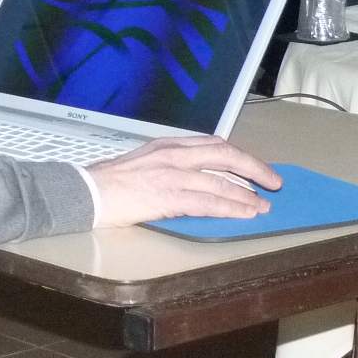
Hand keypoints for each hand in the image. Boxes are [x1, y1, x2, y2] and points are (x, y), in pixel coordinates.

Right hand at [86, 136, 281, 227]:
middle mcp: (173, 155)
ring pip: (221, 182)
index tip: (254, 166)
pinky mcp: (167, 197)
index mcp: (167, 145)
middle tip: (273, 182)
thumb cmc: (107, 181)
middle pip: (225, 156)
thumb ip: (168, 165)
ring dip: (247, 195)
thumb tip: (193, 178)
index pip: (213, 144)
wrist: (84, 192)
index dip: (239, 155)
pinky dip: (231, 208)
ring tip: (263, 206)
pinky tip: (245, 214)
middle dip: (254, 168)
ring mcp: (171, 175)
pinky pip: (208, 202)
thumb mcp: (141, 162)